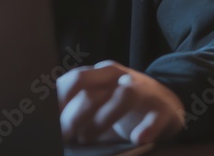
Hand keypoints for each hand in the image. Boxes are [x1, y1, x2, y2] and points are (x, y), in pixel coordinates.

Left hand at [57, 60, 184, 145]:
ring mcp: (144, 90)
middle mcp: (120, 76)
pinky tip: (137, 139)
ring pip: (123, 95)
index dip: (57, 100)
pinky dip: (147, 128)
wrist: (168, 104)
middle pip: (90, 83)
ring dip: (102, 119)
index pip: (73, 79)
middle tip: (64, 134)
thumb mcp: (101, 100)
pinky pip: (156, 116)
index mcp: (101, 74)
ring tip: (87, 139)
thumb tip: (53, 129)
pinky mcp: (163, 108)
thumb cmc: (123, 107)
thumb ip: (79, 108)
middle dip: (73, 109)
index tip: (46, 121)